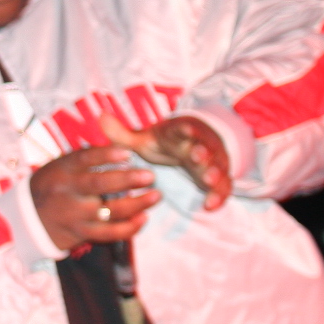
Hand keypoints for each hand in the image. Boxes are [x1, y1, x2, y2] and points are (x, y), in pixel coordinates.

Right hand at [30, 145, 159, 251]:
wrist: (27, 219)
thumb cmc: (53, 186)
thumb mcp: (61, 166)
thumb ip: (87, 156)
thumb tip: (116, 134)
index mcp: (62, 170)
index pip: (84, 159)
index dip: (106, 155)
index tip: (128, 153)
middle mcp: (67, 192)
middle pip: (98, 185)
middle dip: (127, 180)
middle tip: (150, 176)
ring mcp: (74, 215)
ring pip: (109, 211)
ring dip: (136, 204)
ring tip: (156, 195)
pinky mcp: (81, 233)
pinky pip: (108, 234)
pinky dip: (128, 228)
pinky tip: (143, 219)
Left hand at [98, 113, 230, 210]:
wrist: (193, 146)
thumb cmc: (165, 142)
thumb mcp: (144, 139)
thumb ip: (123, 134)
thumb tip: (100, 117)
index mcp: (182, 133)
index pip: (186, 128)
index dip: (187, 129)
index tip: (185, 131)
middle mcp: (201, 145)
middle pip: (206, 147)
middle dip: (204, 153)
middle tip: (198, 159)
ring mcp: (212, 162)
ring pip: (219, 167)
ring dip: (215, 174)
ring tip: (209, 182)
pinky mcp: (218, 179)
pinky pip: (223, 188)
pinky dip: (219, 196)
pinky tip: (211, 206)